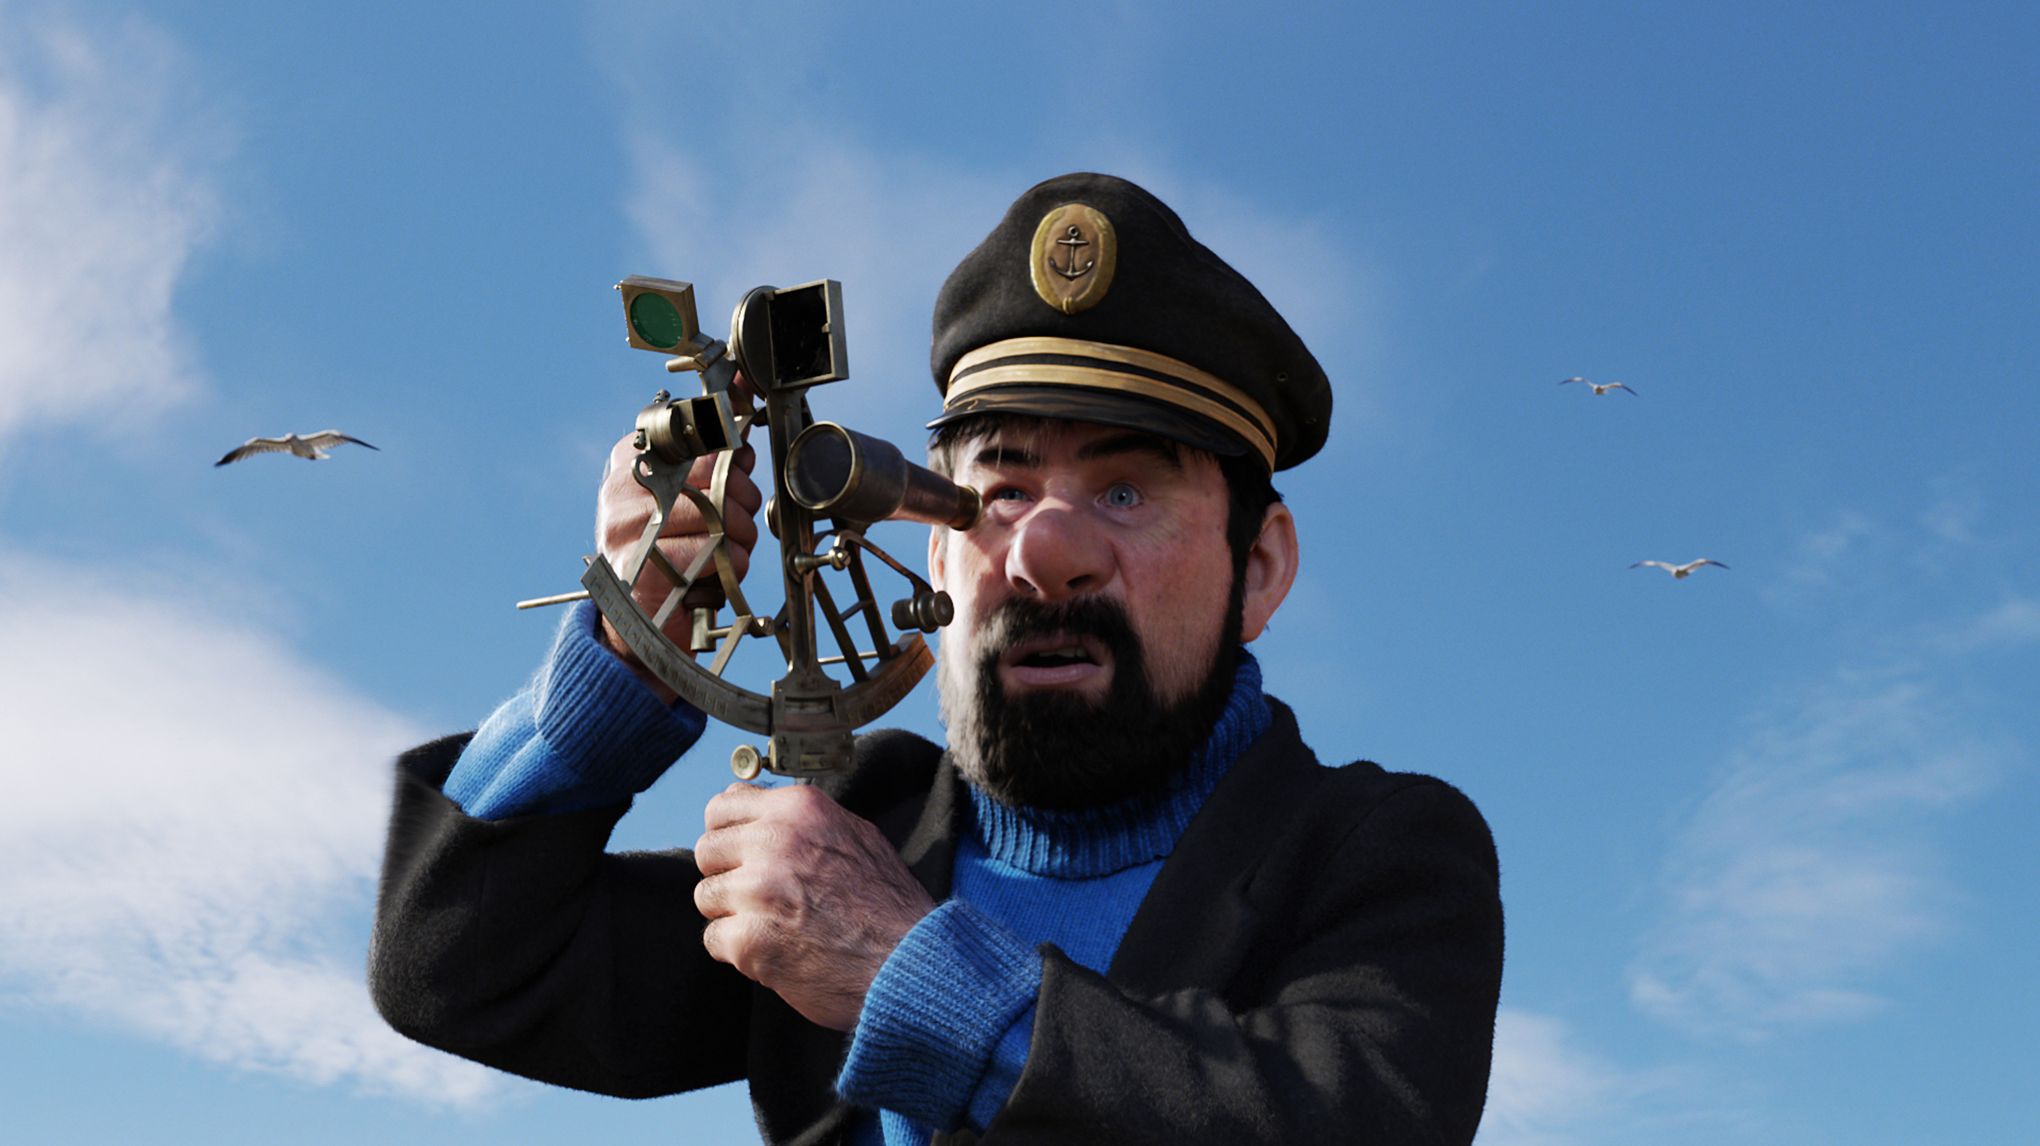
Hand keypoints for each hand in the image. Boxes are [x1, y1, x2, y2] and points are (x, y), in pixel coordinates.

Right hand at [592, 410, 761, 701]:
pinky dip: (730, 563)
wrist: (638, 617)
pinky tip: (721, 571)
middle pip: (709, 471)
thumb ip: (712, 471)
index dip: (725, 451)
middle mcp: (622, 488)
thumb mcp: (686, 502)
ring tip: (734, 547)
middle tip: (742, 516)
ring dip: (740, 534)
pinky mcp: (642, 566)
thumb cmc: (668, 550)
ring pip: (714, 513)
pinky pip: (707, 553)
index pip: (688, 435)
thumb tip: (743, 449)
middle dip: (741, 496)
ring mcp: (627, 527)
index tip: (740, 466)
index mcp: (631, 461)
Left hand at [693, 782, 934, 1030]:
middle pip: (707, 850)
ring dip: (732, 914)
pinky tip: (773, 952)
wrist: (910, 963)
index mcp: (799, 809)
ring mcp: (756, 891)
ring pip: (706, 896)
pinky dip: (737, 951)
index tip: (740, 853)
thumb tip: (753, 803)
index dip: (729, 833)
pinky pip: (713, 939)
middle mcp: (773, 841)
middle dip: (727, 874)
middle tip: (760, 898)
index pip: (723, 806)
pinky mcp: (748, 939)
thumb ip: (802, 820)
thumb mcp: (858, 836)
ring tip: (774, 926)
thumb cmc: (890, 905)